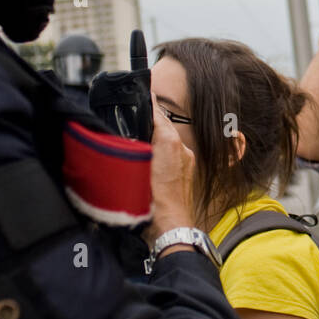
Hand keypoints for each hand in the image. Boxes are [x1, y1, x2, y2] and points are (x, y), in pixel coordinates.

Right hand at [143, 102, 196, 243]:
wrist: (169, 228)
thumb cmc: (152, 204)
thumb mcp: (137, 168)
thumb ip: (137, 145)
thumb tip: (133, 133)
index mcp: (170, 143)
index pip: (157, 114)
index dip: (147, 103)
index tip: (141, 89)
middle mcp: (182, 149)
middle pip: (162, 128)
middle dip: (148, 123)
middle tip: (131, 118)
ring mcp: (186, 162)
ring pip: (167, 143)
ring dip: (154, 140)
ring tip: (137, 142)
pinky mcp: (186, 174)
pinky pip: (172, 157)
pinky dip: (160, 155)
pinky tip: (147, 163)